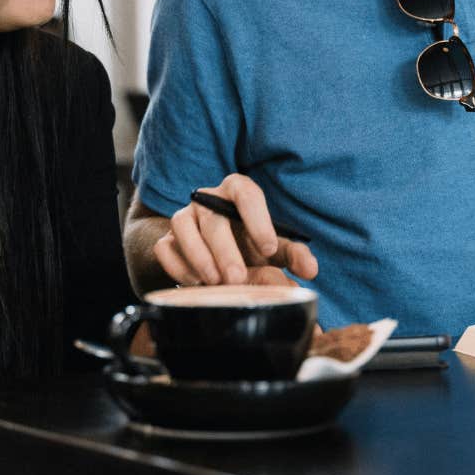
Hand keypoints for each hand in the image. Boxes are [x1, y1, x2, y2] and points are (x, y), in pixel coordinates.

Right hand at [153, 174, 317, 286]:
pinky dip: (178, 266)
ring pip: (182, 225)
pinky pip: (165, 247)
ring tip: (215, 282)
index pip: (245, 192)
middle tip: (237, 278)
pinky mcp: (167, 239)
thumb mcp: (275, 249)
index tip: (270, 247)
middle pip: (213, 217)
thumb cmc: (250, 246)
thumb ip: (294, 255)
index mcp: (237, 192)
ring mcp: (184, 217)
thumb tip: (310, 269)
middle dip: (225, 249)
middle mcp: (207, 200)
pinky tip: (196, 283)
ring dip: (198, 256)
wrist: (216, 255)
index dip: (257, 218)